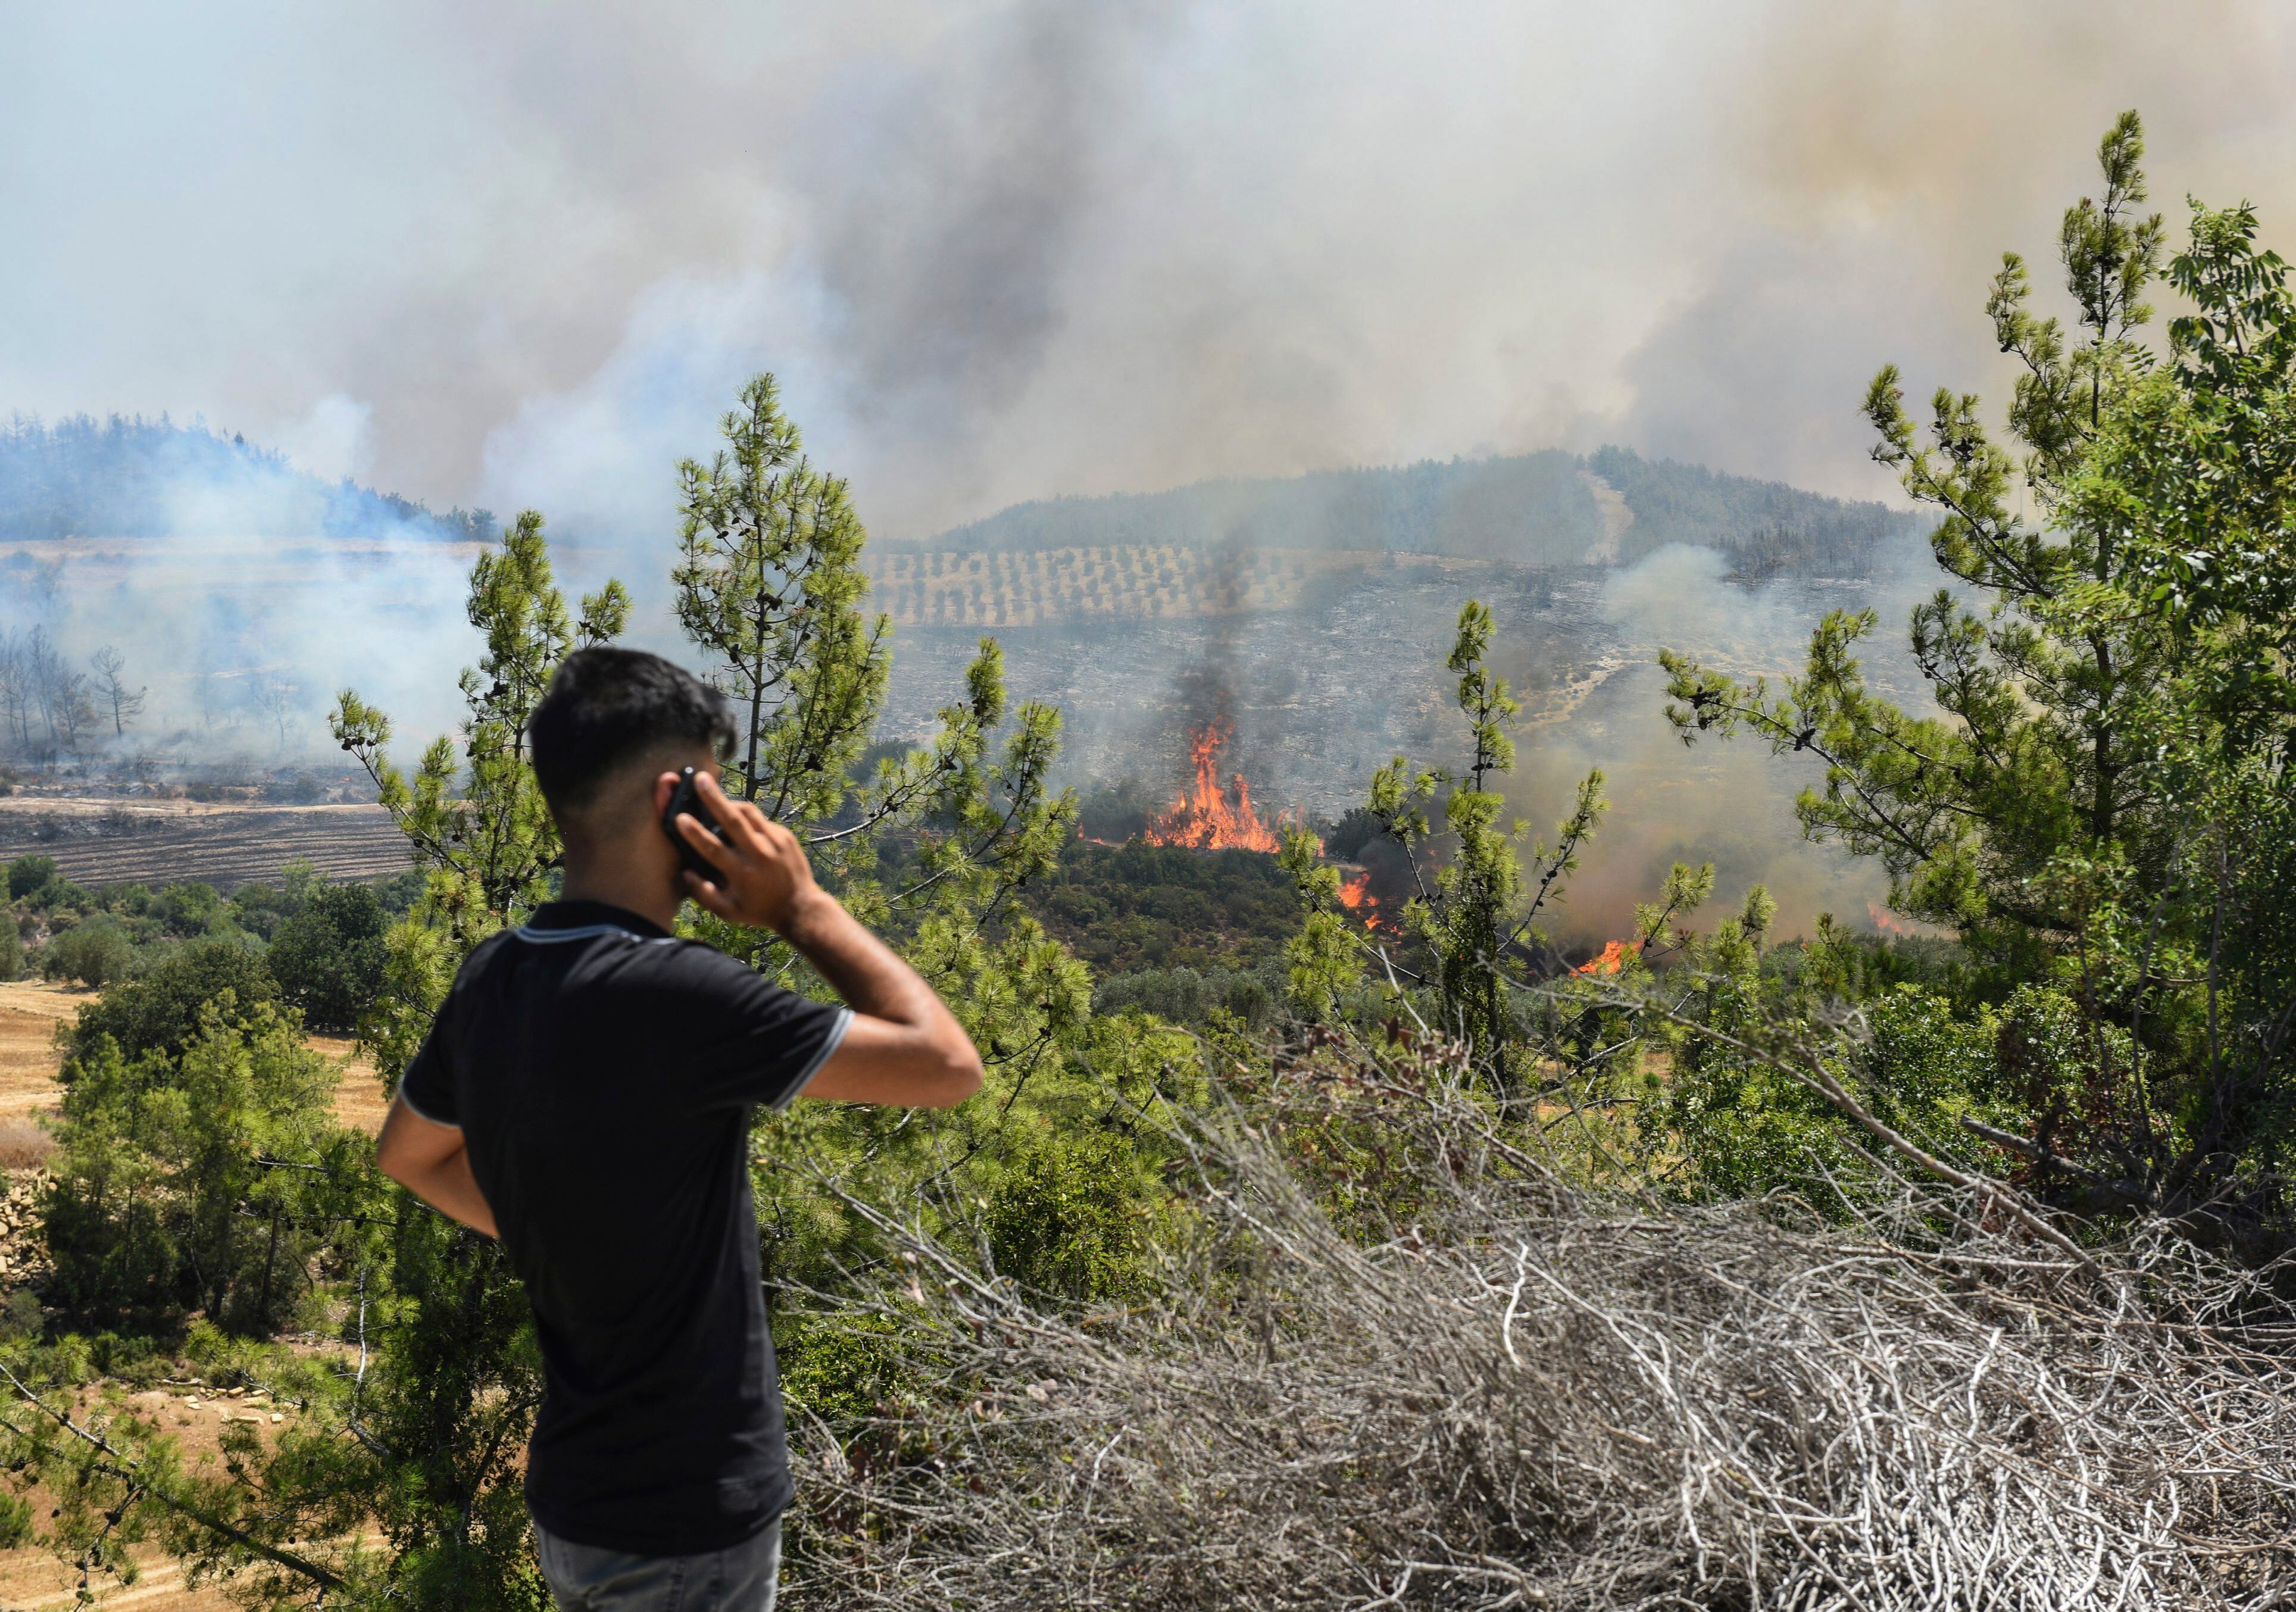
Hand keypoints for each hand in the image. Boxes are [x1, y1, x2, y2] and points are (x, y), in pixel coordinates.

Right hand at [670, 769, 827, 934]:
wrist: (801, 907)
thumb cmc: (759, 910)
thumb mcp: (728, 912)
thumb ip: (703, 894)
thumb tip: (686, 872)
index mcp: (742, 873)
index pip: (713, 848)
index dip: (695, 833)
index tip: (680, 817)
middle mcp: (759, 854)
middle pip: (733, 820)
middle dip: (714, 798)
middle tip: (700, 778)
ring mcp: (775, 842)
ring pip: (749, 813)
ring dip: (730, 802)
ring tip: (714, 794)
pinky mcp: (785, 836)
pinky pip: (761, 820)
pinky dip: (747, 817)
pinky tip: (737, 820)